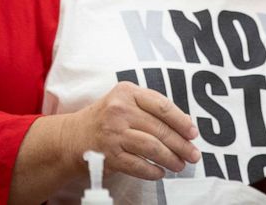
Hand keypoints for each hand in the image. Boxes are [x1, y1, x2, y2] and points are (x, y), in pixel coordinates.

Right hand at [64, 81, 200, 179]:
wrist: (71, 137)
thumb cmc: (106, 119)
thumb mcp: (125, 101)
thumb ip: (150, 108)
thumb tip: (184, 126)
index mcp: (127, 92)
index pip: (162, 106)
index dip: (181, 121)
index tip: (193, 132)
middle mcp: (119, 110)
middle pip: (160, 129)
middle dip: (181, 144)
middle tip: (193, 154)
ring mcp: (113, 133)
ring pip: (152, 147)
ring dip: (170, 158)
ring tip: (180, 165)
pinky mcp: (108, 155)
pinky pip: (138, 165)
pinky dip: (152, 171)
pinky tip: (160, 172)